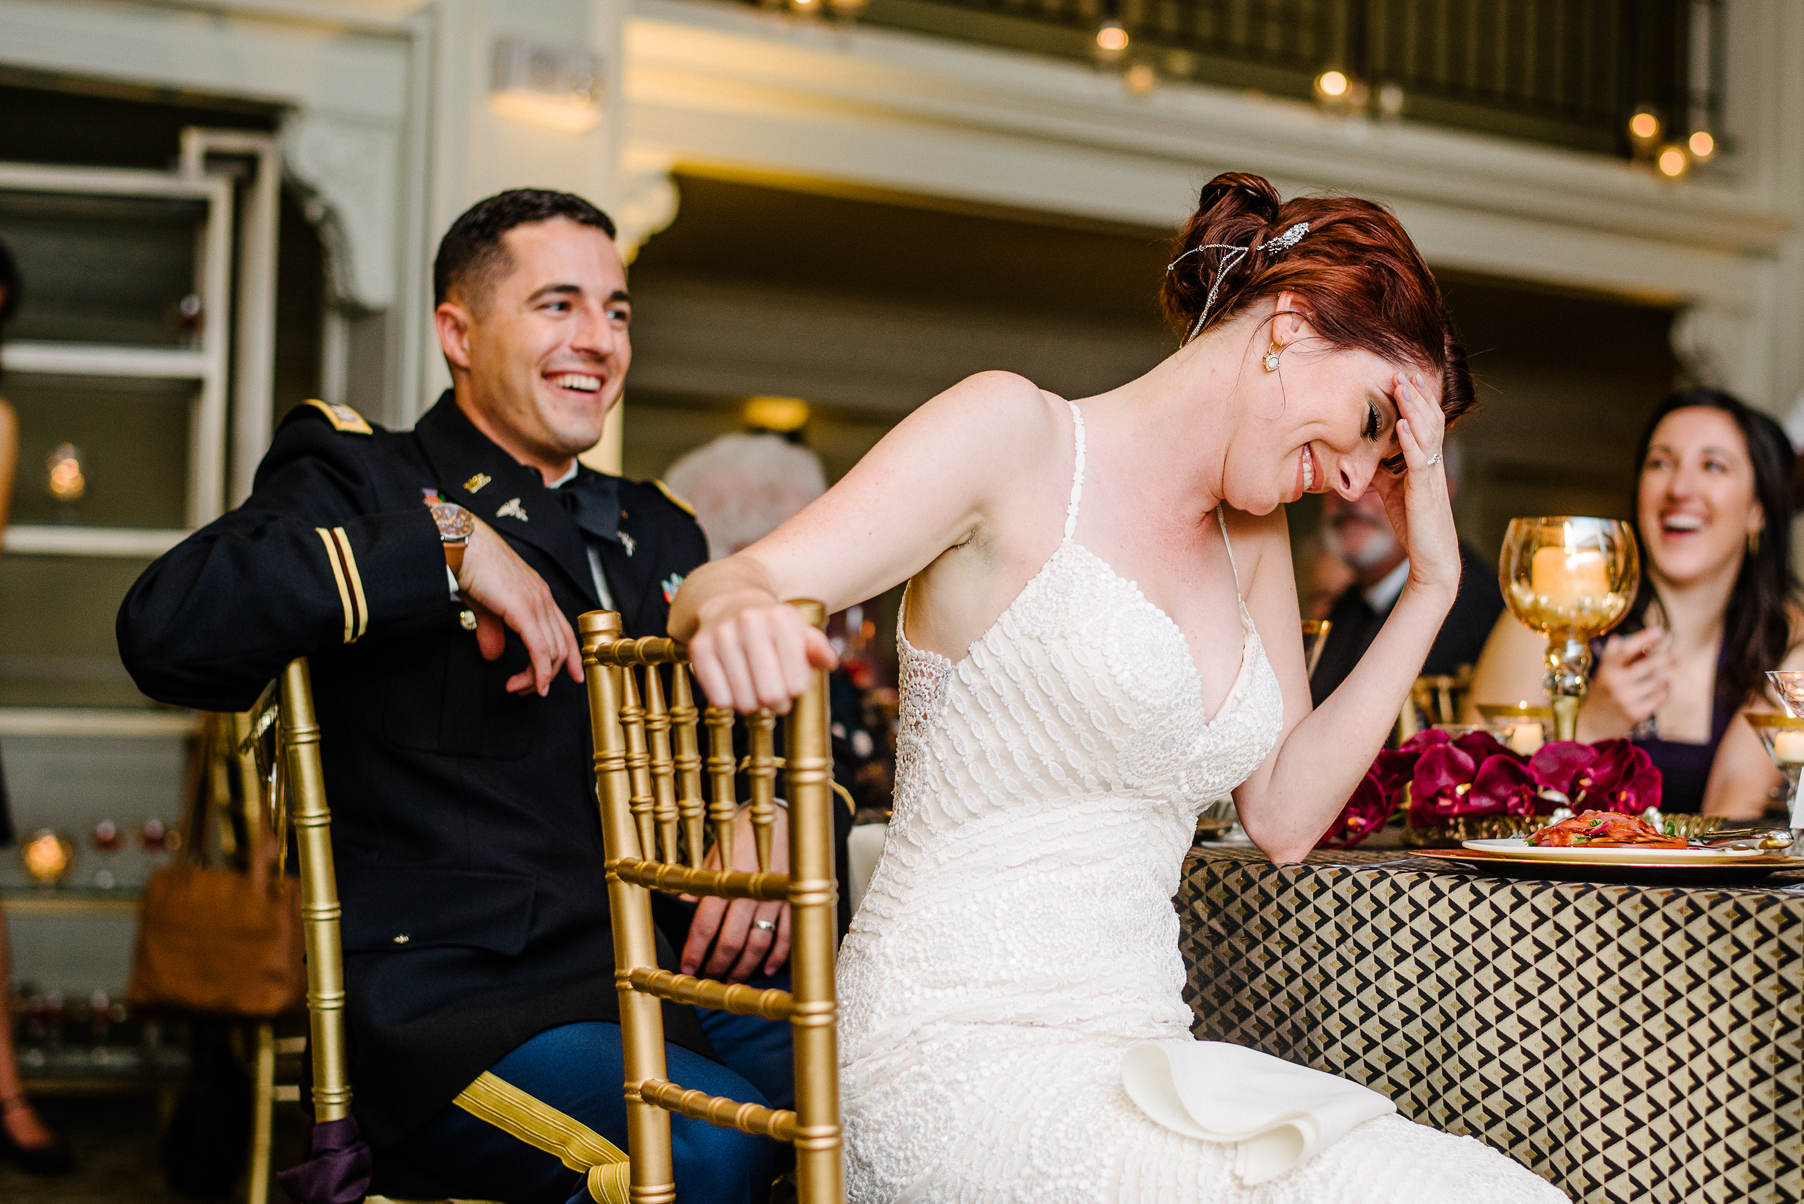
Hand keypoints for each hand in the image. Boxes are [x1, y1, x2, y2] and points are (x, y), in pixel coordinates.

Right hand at [454, 518, 582, 695]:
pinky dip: (540, 671)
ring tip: (519, 688)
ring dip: (537, 677)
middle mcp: (543, 598)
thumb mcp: (485, 607)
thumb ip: (493, 631)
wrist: (461, 546)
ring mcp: (536, 603)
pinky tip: (535, 685)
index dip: (571, 656)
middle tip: (530, 690)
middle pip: (561, 646)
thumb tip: (494, 655)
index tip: (572, 675)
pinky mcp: (523, 610)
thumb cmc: (470, 568)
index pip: (564, 631)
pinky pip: (540, 649)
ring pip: (552, 652)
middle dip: (549, 674)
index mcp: (538, 594)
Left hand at [680, 805, 791, 981]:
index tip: (688, 967)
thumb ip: (701, 884)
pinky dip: (776, 958)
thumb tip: (682, 905)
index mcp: (727, 880)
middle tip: (709, 976)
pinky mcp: (794, 902)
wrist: (782, 818)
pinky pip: (786, 937)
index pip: (705, 926)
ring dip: (743, 967)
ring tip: (732, 978)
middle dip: (717, 965)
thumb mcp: (716, 856)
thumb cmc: (743, 837)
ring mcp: (775, 899)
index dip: (694, 951)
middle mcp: (751, 892)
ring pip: (757, 945)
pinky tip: (765, 969)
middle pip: (730, 942)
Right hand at [686, 588, 837, 713]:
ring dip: (753, 704)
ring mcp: (721, 634)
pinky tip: (734, 685)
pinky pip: (718, 698)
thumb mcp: (798, 629)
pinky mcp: (698, 648)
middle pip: (771, 695)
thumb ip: (816, 647)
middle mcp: (750, 622)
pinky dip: (729, 700)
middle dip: (777, 703)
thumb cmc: (771, 624)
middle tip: (775, 695)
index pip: (798, 683)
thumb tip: (829, 661)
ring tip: (755, 689)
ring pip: (744, 701)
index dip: (797, 690)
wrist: (728, 599)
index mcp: (782, 618)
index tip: (793, 683)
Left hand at [1372, 371, 1458, 604]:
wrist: (1431, 560)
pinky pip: (1420, 461)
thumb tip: (1356, 455)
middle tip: (1402, 371)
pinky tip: (1403, 425)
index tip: (1403, 378)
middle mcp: (1432, 464)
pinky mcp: (1425, 493)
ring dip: (1413, 408)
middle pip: (1429, 421)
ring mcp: (1431, 477)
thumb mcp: (1390, 492)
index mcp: (1425, 462)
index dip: (1416, 400)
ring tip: (1402, 387)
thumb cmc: (1413, 525)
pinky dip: (1411, 441)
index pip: (1424, 423)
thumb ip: (1379, 471)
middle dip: (1415, 395)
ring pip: (1427, 434)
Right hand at [1580, 627, 1671, 739]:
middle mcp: (1615, 683)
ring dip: (1663, 679)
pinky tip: (1662, 690)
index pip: (1626, 649)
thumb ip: (1612, 656)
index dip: (1644, 638)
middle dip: (1666, 659)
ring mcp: (1625, 699)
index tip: (1660, 631)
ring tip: (1661, 680)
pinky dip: (1665, 692)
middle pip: (1648, 665)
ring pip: (1657, 682)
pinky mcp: (1635, 713)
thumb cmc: (1602, 694)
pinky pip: (1660, 698)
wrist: (1592, 725)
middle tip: (1675, 658)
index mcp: (1607, 669)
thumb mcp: (1602, 674)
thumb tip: (1619, 638)